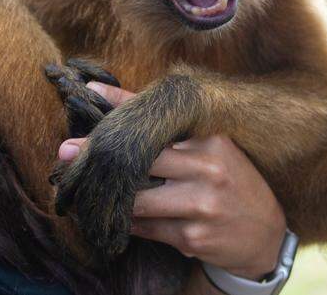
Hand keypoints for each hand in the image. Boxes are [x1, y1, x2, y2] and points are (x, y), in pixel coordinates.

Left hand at [57, 82, 286, 279]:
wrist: (265, 235)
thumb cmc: (230, 180)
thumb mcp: (207, 146)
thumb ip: (159, 120)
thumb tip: (97, 89)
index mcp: (211, 140)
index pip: (153, 128)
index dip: (112, 127)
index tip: (77, 123)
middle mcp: (208, 169)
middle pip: (139, 162)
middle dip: (97, 161)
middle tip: (62, 156)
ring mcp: (201, 205)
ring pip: (136, 200)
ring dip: (109, 198)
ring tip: (87, 191)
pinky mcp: (192, 237)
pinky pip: (144, 228)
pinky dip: (127, 222)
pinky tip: (117, 216)